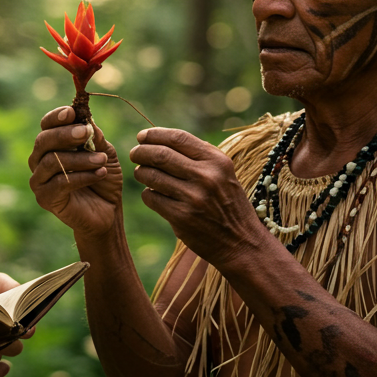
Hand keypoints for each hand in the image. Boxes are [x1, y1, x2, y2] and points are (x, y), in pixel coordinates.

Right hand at [28, 106, 122, 237]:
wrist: (107, 211)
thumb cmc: (103, 177)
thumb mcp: (105, 153)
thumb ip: (95, 138)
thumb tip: (87, 121)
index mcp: (51, 144)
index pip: (46, 125)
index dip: (56, 117)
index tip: (72, 112)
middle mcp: (39, 160)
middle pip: (43, 141)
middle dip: (65, 134)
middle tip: (86, 133)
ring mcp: (39, 180)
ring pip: (51, 161)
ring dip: (80, 158)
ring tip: (102, 160)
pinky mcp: (45, 198)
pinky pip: (59, 183)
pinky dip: (82, 176)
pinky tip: (100, 174)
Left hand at [129, 127, 259, 266]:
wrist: (241, 242)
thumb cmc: (228, 203)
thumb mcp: (223, 173)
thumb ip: (199, 156)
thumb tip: (161, 139)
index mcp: (217, 161)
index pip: (178, 138)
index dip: (155, 134)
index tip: (142, 136)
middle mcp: (206, 177)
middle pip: (160, 155)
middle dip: (141, 152)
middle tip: (134, 154)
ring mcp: (193, 198)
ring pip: (152, 176)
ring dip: (141, 173)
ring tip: (141, 173)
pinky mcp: (182, 217)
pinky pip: (152, 198)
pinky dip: (148, 194)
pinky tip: (153, 195)